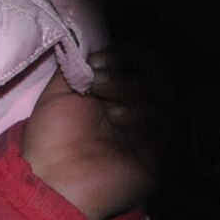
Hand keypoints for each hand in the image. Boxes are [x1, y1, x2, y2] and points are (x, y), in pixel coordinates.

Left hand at [21, 54, 156, 219]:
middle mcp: (141, 108)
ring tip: (105, 106)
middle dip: (128, 72)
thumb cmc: (52, 135)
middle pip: (160, 75)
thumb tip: (97, 42)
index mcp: (120, 92)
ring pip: (166, 96)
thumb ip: (82, 65)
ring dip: (133, 91)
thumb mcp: (62, 90)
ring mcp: (153, 132)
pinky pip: (168, 125)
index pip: (144, 61)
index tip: (98, 59)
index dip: (127, 54)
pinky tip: (119, 118)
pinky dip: (144, 115)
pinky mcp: (162, 154)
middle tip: (96, 82)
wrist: (50, 176)